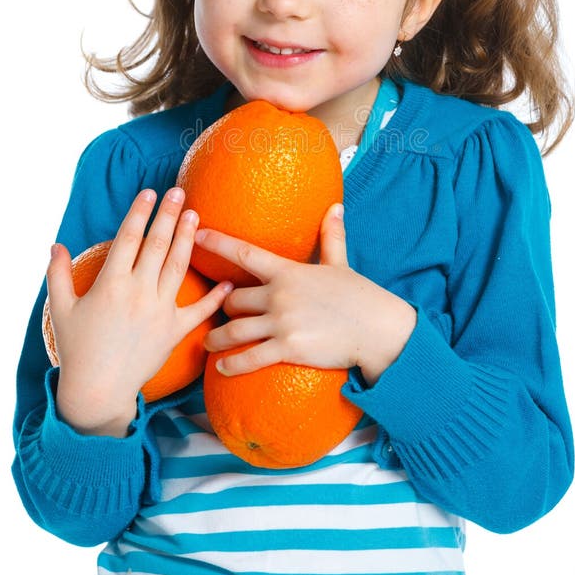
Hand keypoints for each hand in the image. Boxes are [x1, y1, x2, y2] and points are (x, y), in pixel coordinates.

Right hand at [46, 187, 232, 436]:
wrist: (98, 390)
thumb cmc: (77, 350)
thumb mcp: (60, 310)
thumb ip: (58, 275)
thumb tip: (56, 245)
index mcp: (110, 284)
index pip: (128, 238)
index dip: (140, 213)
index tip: (149, 193)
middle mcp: (138, 292)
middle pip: (157, 245)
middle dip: (168, 215)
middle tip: (179, 192)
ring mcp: (160, 311)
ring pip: (178, 266)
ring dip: (188, 239)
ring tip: (195, 216)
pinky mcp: (174, 330)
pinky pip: (200, 310)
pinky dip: (216, 296)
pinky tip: (228, 280)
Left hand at [197, 204, 416, 385]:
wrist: (377, 329)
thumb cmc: (359, 296)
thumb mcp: (341, 263)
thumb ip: (332, 237)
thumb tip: (336, 207)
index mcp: (288, 271)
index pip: (244, 253)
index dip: (217, 242)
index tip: (196, 233)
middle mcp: (279, 295)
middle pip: (234, 300)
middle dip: (223, 307)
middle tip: (217, 313)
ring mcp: (282, 323)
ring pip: (234, 330)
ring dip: (217, 338)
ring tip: (208, 343)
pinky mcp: (288, 348)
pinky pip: (250, 358)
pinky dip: (232, 364)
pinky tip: (223, 367)